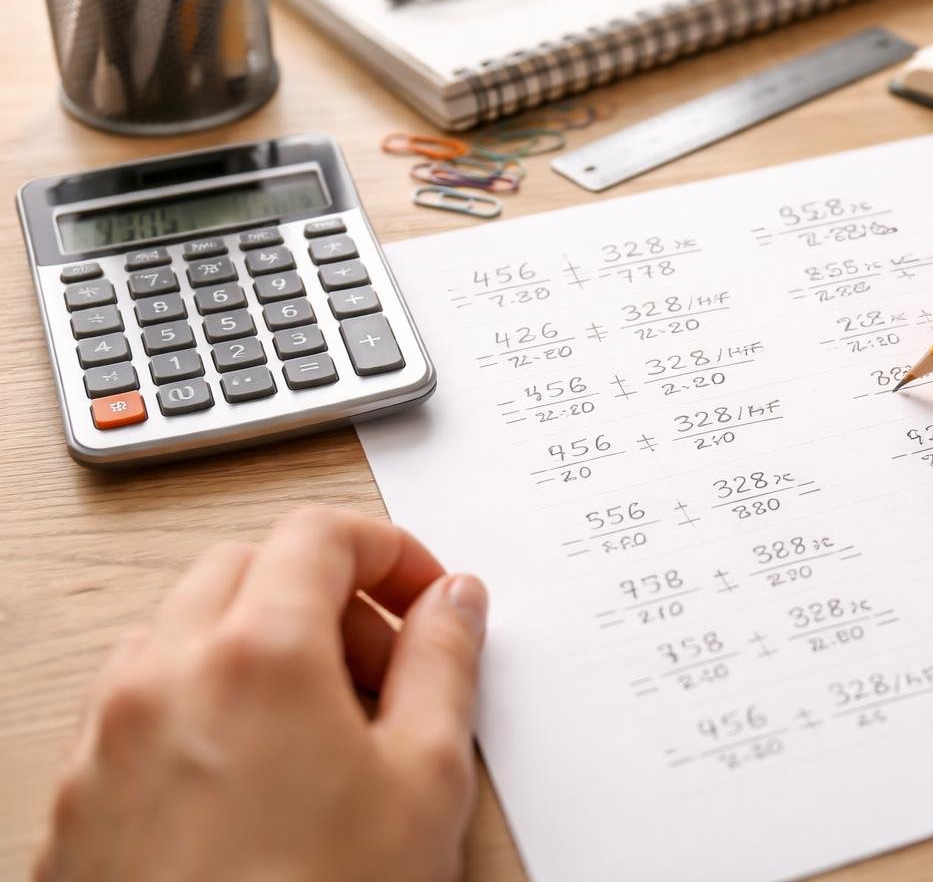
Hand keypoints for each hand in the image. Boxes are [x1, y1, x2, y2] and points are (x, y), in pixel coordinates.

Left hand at [34, 507, 487, 881]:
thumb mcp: (425, 781)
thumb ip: (445, 664)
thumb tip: (454, 601)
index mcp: (256, 652)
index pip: (320, 534)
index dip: (390, 550)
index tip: (427, 596)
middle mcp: (163, 676)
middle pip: (246, 566)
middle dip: (325, 593)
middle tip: (385, 666)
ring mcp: (106, 737)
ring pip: (182, 630)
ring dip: (257, 642)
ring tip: (321, 730)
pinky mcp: (76, 800)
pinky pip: (138, 705)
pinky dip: (202, 701)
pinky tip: (255, 782)